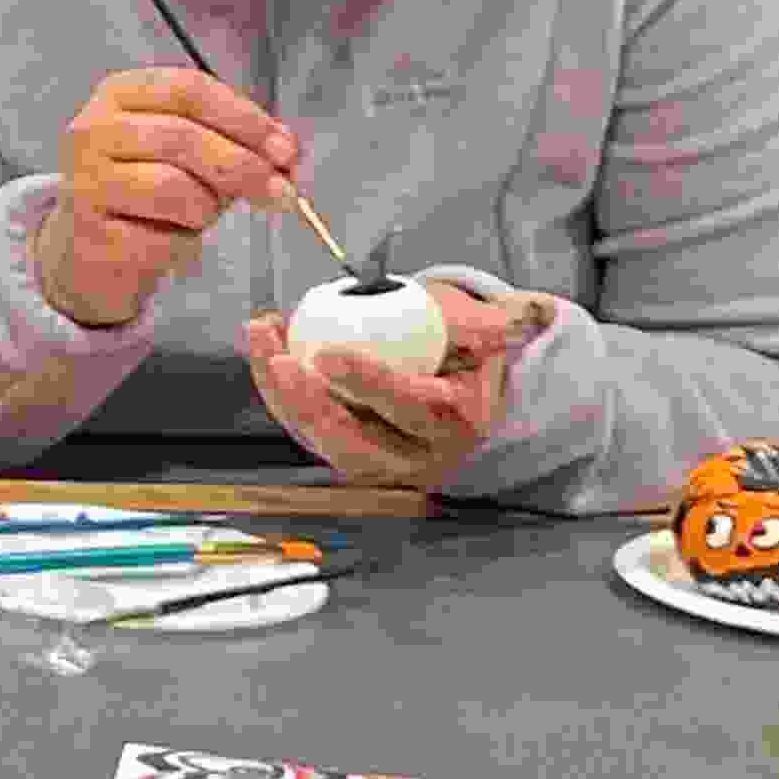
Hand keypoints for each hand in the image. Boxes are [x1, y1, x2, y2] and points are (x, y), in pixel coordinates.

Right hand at [35, 67, 302, 329]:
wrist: (90, 248)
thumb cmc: (146, 190)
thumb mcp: (190, 152)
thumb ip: (236, 143)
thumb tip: (287, 158)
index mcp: (120, 93)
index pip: (189, 90)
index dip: (245, 119)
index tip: (286, 151)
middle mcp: (92, 130)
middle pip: (183, 137)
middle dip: (244, 167)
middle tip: (282, 194)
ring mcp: (84, 181)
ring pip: (172, 188)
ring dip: (206, 209)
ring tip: (200, 217)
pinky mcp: (87, 232)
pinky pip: (158, 238)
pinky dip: (183, 245)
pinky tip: (174, 242)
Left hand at [244, 284, 556, 492]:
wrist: (459, 384)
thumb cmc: (468, 347)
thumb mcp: (486, 331)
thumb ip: (491, 323)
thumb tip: (516, 315)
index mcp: (458, 424)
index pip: (411, 408)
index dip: (370, 384)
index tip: (329, 354)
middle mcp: (416, 456)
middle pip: (354, 444)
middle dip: (310, 406)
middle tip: (282, 359)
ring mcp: (376, 463)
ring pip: (320, 441)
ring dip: (281, 393)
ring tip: (262, 336)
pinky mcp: (345, 455)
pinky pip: (304, 428)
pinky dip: (278, 390)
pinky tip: (264, 343)